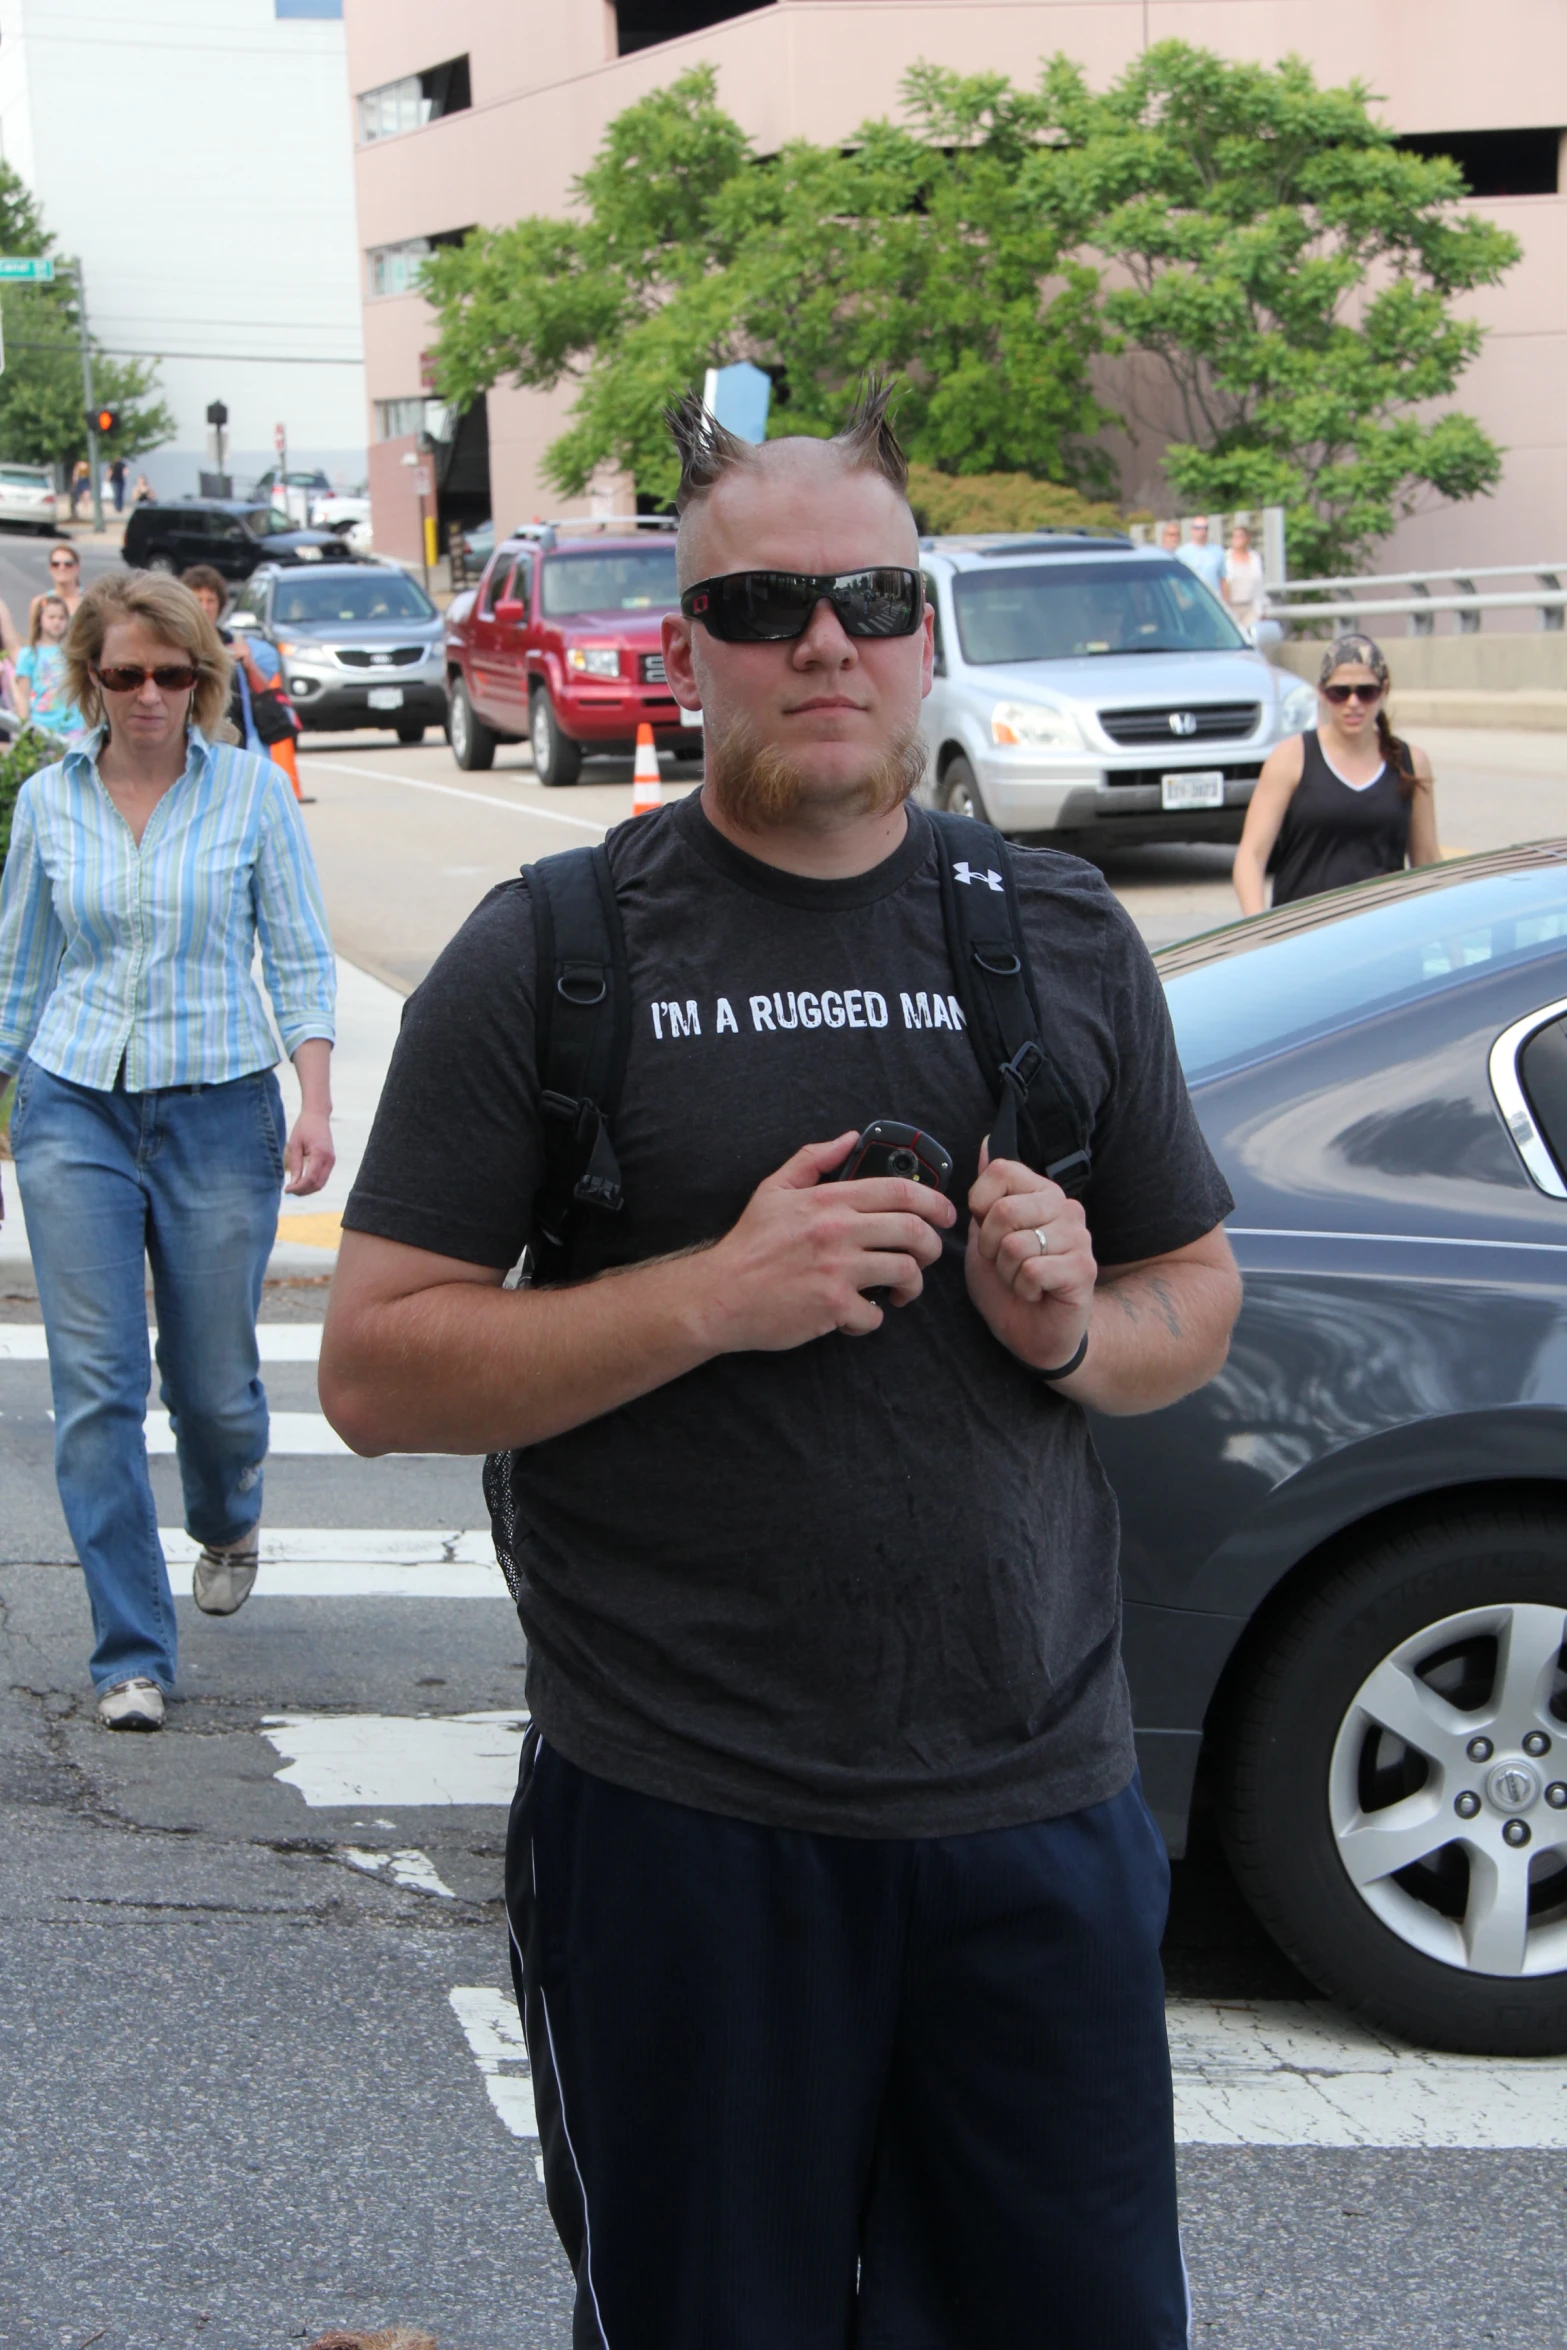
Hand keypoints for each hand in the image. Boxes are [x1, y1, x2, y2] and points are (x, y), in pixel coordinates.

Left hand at [285, 1109, 334, 1196]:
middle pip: (318, 1185)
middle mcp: (329, 1159)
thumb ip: (295, 1165)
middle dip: (303, 1191)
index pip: (310, 1179)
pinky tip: (301, 1182)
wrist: (317, 1115)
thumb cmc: (304, 1127)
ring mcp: (332, 1161)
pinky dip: (312, 1183)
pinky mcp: (331, 1161)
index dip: (298, 1188)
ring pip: (322, 1184)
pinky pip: (323, 1178)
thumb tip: (293, 1183)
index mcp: (320, 1154)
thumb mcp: (295, 1145)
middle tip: (289, 1190)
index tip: (286, 1190)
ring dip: (308, 1189)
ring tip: (294, 1187)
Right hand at [697, 1131, 955, 1351]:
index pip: (900, 1191)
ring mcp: (837, 1269)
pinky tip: (859, 1314)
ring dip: (912, 1284)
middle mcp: (837, 1231)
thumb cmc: (748, 1244)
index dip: (935, 1201)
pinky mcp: (832, 1306)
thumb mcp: (774, 1189)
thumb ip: (813, 1159)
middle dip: (932, 1246)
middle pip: (914, 1231)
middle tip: (926, 1255)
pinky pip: (875, 1314)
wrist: (719, 1294)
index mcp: (828, 1200)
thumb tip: (849, 1137)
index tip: (945, 1214)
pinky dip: (873, 1318)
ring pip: (905, 1272)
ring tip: (901, 1289)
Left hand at [965, 1140, 1095, 1370]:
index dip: (979, 1205)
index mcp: (1041, 1193)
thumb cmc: (1009, 1285)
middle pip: (1004, 1210)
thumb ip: (986, 1193)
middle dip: (989, 1247)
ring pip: (1015, 1245)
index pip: (1001, 1170)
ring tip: (1021, 1280)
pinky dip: (1023, 1289)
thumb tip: (988, 1141)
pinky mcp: (1083, 1268)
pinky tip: (1036, 1293)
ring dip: (1006, 1272)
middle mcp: (1065, 1207)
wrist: (1034, 1333)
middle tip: (1004, 1264)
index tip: (987, 1232)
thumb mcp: (984, 1236)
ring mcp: (1079, 1237)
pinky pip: (1032, 1270)